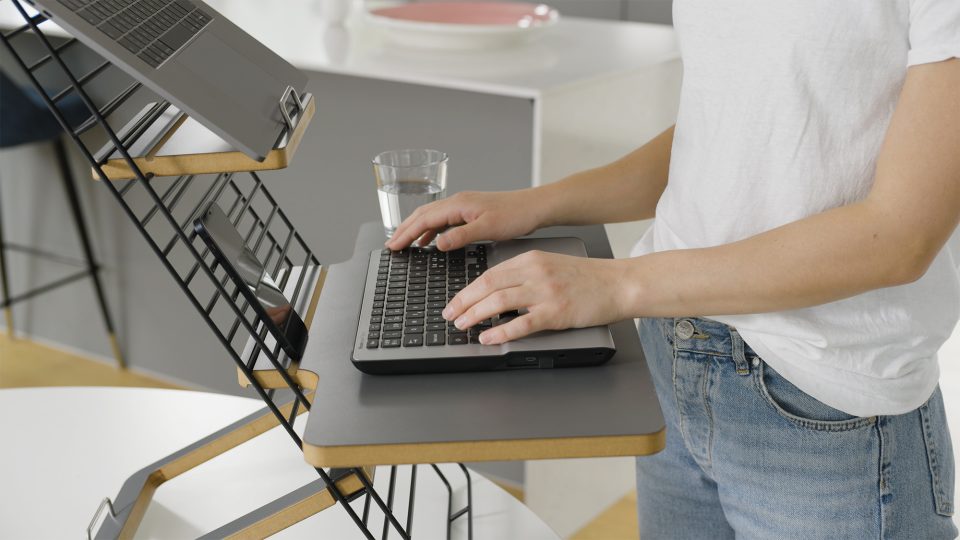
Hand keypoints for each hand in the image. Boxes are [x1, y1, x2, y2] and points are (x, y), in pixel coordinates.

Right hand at [386, 189, 546, 250]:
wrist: (534, 207)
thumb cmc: (515, 215)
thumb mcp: (487, 228)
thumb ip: (460, 236)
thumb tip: (437, 244)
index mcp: (458, 204)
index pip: (424, 219)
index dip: (406, 233)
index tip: (393, 246)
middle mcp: (457, 202)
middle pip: (422, 215)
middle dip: (404, 230)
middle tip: (391, 245)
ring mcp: (463, 206)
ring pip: (431, 216)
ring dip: (416, 229)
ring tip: (404, 243)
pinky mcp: (470, 211)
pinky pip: (443, 220)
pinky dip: (431, 230)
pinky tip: (430, 240)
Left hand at [442, 250, 631, 343]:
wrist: (619, 284)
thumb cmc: (588, 278)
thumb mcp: (552, 265)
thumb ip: (526, 274)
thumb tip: (497, 291)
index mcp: (531, 259)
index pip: (489, 273)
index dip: (468, 289)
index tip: (455, 301)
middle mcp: (535, 273)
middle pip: (488, 285)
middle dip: (464, 301)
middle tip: (450, 315)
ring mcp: (545, 293)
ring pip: (499, 302)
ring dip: (476, 315)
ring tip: (463, 325)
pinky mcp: (556, 313)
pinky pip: (522, 324)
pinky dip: (501, 332)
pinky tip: (488, 338)